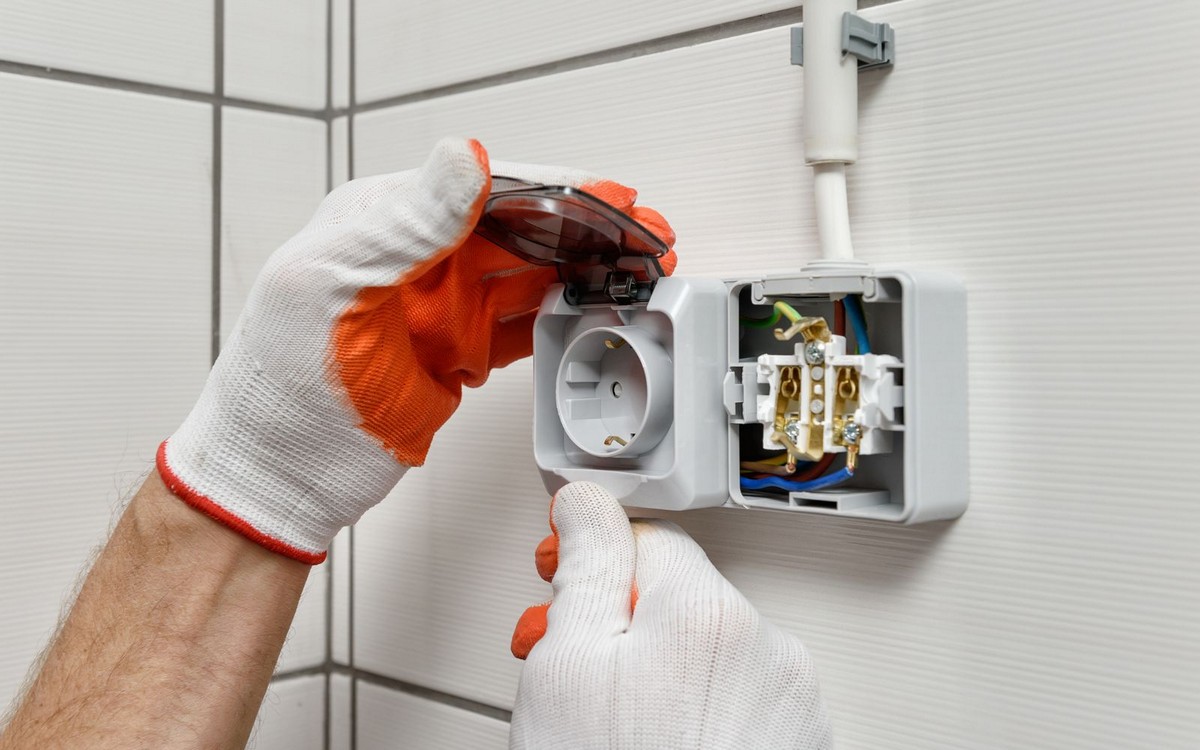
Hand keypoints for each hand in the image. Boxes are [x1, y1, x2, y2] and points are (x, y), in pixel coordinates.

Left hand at [157, 138, 675, 562]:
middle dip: (585, 228)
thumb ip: (406, 224)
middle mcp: (417, 257)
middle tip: (644, 235)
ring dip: (583, 271)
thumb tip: (466, 159)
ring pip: (529, 275)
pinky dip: (562, 319)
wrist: (280, 476)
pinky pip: (522, 326)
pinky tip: (595, 314)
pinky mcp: (457, 353)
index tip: (610, 200)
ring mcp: (440, 307)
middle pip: (519, 228)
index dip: (556, 192)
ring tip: (636, 269)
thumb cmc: (282, 386)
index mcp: (382, 222)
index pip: (484, 189)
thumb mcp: (336, 288)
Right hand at [510, 482, 831, 748]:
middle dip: (623, 625)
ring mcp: (792, 707)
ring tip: (615, 725)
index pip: (650, 538)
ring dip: (662, 671)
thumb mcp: (566, 667)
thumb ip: (585, 567)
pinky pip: (741, 701)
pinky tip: (657, 744)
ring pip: (710, 653)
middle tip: (575, 673)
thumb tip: (587, 504)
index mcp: (709, 616)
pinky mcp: (799, 746)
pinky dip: (700, 714)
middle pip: (682, 599)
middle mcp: (769, 652)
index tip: (563, 582)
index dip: (594, 563)